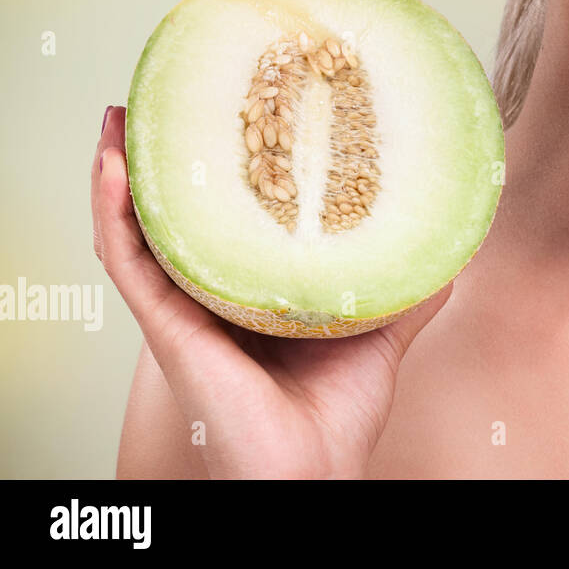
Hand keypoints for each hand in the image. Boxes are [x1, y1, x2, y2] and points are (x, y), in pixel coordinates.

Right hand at [92, 106, 449, 477]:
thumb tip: (449, 244)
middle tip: (159, 102)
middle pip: (177, 216)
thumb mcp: (379, 329)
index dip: (220, 170)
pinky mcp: (168, 329)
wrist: (316, 470)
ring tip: (122, 119)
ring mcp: (184, 310)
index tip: (228, 114)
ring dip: (125, 171)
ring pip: (140, 229)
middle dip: (163, 160)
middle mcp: (211, 295)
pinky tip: (114, 168)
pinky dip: (114, 213)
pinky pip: (129, 261)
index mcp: (251, 291)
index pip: (228, 219)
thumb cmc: (339, 412)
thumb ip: (406, 286)